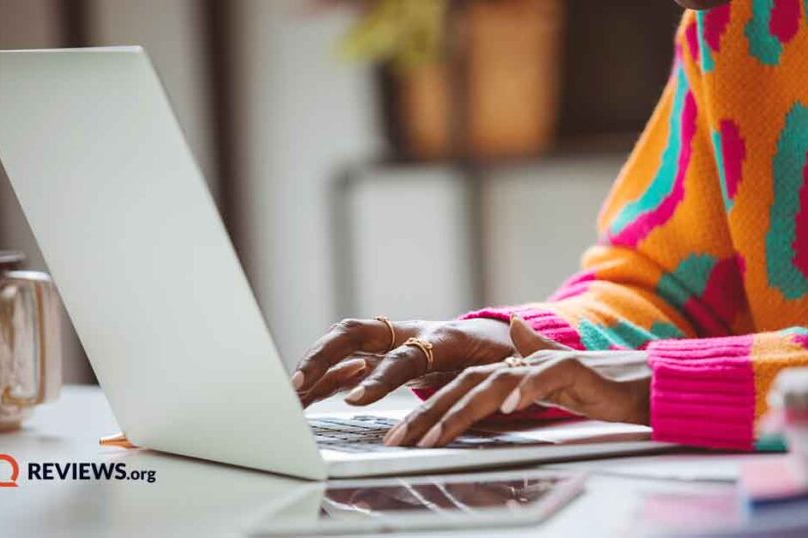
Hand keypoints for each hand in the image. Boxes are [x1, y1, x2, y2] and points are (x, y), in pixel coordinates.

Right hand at [292, 317, 513, 406]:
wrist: (496, 339)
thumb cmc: (505, 351)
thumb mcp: (513, 357)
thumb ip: (512, 355)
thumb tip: (516, 349)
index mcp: (443, 336)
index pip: (404, 356)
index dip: (380, 377)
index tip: (356, 399)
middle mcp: (410, 333)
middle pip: (357, 333)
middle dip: (325, 355)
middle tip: (300, 384)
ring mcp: (393, 341)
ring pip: (344, 344)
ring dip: (315, 364)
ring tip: (290, 391)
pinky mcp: (384, 355)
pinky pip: (347, 363)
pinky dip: (326, 376)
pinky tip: (306, 393)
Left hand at [382, 316, 650, 447]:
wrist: (648, 382)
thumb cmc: (601, 386)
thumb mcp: (555, 378)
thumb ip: (531, 356)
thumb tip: (513, 328)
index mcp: (514, 369)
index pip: (462, 386)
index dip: (429, 408)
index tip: (401, 435)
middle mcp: (524, 362)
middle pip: (467, 383)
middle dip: (429, 413)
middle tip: (401, 439)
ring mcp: (548, 363)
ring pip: (495, 382)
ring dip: (463, 409)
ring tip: (437, 434)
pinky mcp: (576, 369)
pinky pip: (546, 378)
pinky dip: (526, 390)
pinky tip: (508, 408)